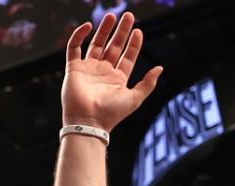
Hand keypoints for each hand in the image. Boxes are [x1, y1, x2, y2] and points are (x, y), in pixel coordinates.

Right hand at [62, 12, 162, 131]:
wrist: (89, 121)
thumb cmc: (112, 113)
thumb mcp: (135, 98)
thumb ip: (148, 84)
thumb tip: (160, 68)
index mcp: (118, 79)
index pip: (127, 56)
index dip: (134, 44)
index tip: (139, 31)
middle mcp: (103, 72)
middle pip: (113, 46)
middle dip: (121, 31)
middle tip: (128, 16)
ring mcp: (89, 69)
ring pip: (96, 44)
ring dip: (104, 30)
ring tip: (111, 16)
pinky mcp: (74, 68)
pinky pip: (74, 47)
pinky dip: (79, 35)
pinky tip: (89, 26)